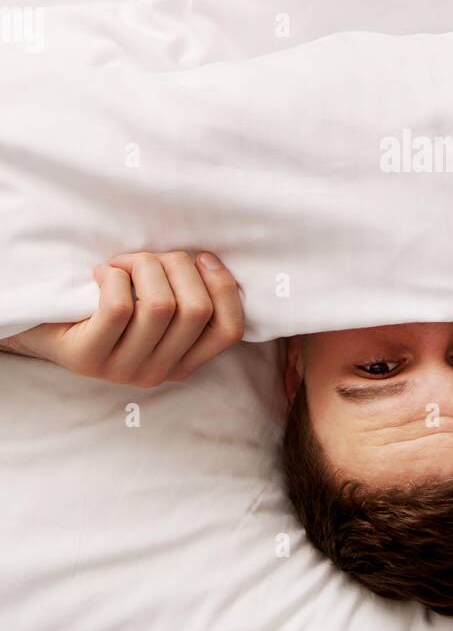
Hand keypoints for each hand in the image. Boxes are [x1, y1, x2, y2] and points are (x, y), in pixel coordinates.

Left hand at [1, 251, 243, 387]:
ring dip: (143, 266)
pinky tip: (102, 273)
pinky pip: (119, 307)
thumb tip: (209, 262)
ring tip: (123, 264)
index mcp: (183, 362)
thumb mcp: (154, 308)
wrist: (44, 326)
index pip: (229, 330)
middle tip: (150, 257)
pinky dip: (114, 277)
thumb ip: (185, 296)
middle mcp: (157, 373)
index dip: (224, 286)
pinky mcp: (89, 359)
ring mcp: (123, 370)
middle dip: (178, 265)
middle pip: (196, 310)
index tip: (203, 258)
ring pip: (160, 306)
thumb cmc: (104, 306)